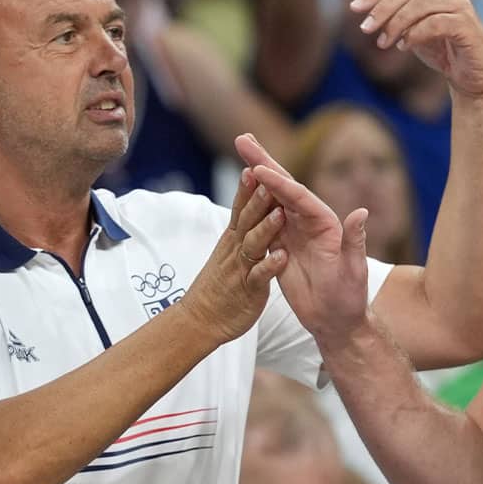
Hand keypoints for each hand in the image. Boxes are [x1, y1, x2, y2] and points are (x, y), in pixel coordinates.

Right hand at [178, 160, 288, 342]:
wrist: (200, 321)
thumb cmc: (219, 284)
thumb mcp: (229, 251)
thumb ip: (242, 227)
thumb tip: (250, 204)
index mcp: (234, 237)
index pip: (242, 206)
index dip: (249, 186)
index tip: (255, 163)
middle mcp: (236, 248)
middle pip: (247, 218)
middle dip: (257, 196)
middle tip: (265, 173)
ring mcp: (241, 268)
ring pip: (254, 244)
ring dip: (266, 228)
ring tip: (279, 213)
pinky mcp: (248, 290)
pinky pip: (260, 277)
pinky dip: (270, 267)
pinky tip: (282, 258)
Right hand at [234, 133, 372, 345]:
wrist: (337, 320)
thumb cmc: (348, 298)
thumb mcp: (352, 271)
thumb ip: (354, 241)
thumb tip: (360, 212)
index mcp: (324, 223)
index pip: (298, 196)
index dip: (278, 182)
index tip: (258, 167)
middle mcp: (308, 222)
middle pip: (283, 187)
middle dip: (263, 161)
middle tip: (241, 138)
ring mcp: (293, 232)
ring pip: (271, 198)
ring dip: (255, 176)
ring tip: (240, 153)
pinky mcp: (281, 245)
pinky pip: (264, 220)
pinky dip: (252, 203)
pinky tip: (240, 189)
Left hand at [349, 0, 482, 99]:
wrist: (472, 75)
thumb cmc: (442, 48)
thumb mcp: (412, 25)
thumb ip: (396, 0)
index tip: (353, 9)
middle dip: (382, 10)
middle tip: (365, 29)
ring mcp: (461, 6)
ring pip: (419, 5)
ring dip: (396, 24)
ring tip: (383, 43)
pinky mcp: (467, 24)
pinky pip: (435, 23)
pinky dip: (415, 34)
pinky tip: (403, 46)